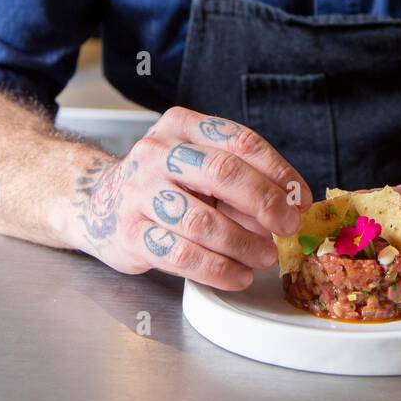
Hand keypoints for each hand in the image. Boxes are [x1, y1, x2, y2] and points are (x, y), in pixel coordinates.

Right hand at [70, 106, 311, 289]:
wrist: (99, 204)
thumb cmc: (165, 184)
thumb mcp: (199, 166)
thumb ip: (240, 180)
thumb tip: (290, 208)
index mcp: (181, 125)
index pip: (240, 141)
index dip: (278, 172)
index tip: (301, 200)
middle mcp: (156, 152)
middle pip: (222, 173)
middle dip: (265, 203)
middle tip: (288, 227)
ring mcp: (138, 192)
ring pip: (202, 220)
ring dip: (243, 244)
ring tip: (265, 257)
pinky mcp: (129, 233)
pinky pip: (181, 255)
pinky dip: (217, 269)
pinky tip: (238, 276)